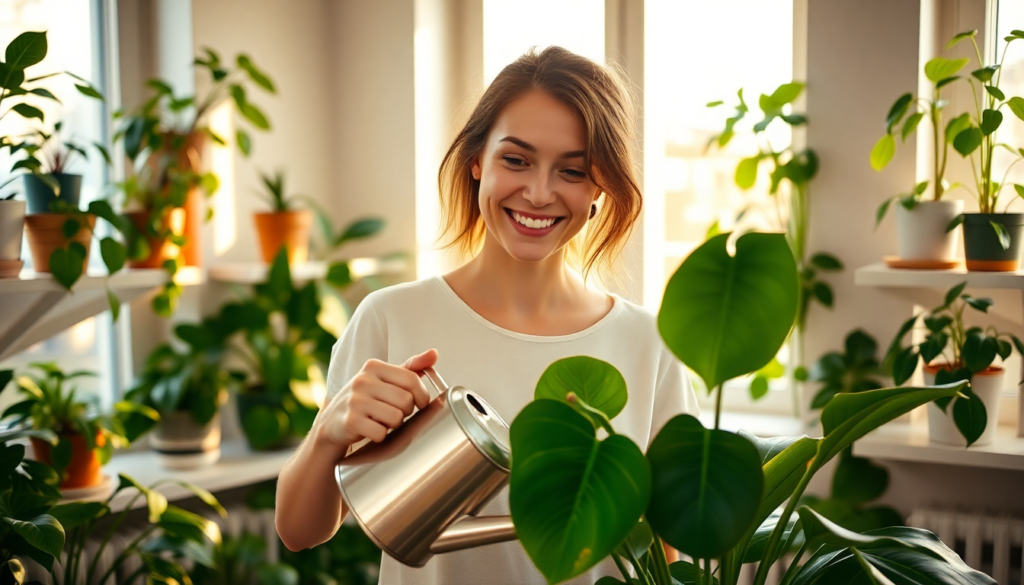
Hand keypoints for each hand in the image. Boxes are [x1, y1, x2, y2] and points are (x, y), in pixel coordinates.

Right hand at [317, 349, 436, 449]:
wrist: (332, 423)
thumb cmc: (364, 399)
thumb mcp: (385, 379)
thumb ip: (411, 367)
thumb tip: (434, 354)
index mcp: (374, 366)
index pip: (412, 379)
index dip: (422, 395)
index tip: (419, 403)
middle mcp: (362, 380)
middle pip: (406, 400)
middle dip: (406, 412)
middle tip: (394, 413)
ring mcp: (354, 400)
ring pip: (396, 417)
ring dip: (393, 425)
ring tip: (381, 420)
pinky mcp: (350, 421)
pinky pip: (381, 432)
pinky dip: (380, 436)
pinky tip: (371, 430)